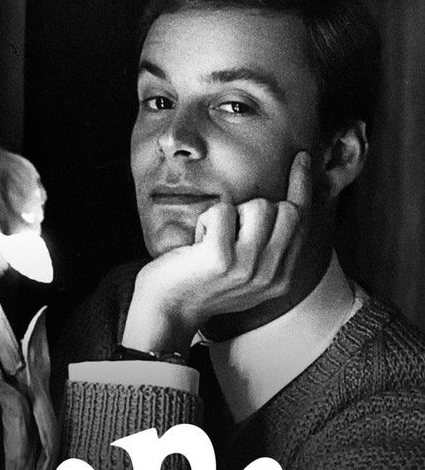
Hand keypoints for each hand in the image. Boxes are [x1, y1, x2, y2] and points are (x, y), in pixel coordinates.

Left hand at [123, 151, 311, 355]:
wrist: (166, 313)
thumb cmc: (201, 284)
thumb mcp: (246, 273)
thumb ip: (270, 246)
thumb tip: (288, 201)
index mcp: (280, 279)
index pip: (302, 224)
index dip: (303, 187)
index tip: (301, 157)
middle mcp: (269, 275)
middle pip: (286, 210)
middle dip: (256, 208)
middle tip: (229, 231)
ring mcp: (247, 268)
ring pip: (258, 207)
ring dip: (230, 214)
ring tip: (212, 239)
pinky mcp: (220, 259)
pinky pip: (222, 211)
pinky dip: (205, 221)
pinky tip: (196, 244)